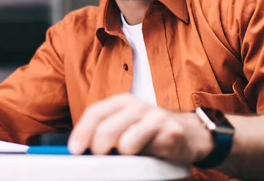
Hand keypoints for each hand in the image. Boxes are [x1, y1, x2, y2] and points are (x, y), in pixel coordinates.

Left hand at [67, 93, 213, 164]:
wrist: (189, 132)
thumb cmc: (149, 131)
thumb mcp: (126, 123)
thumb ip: (105, 130)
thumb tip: (80, 148)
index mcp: (122, 102)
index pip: (95, 112)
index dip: (82, 132)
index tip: (75, 150)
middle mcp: (137, 106)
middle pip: (107, 129)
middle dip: (98, 149)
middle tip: (99, 159)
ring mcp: (155, 117)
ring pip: (126, 143)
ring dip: (122, 156)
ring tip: (129, 156)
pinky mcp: (171, 133)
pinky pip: (148, 151)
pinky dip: (144, 160)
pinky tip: (150, 155)